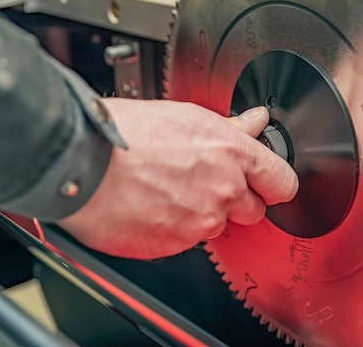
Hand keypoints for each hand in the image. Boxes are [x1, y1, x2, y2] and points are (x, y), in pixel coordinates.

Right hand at [57, 99, 298, 258]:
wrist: (81, 163)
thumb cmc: (125, 134)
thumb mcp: (186, 116)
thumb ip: (230, 128)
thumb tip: (256, 122)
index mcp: (232, 153)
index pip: (282, 182)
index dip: (275, 184)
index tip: (269, 184)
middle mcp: (224, 190)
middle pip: (254, 210)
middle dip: (236, 200)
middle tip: (204, 183)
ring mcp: (201, 221)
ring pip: (218, 226)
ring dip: (202, 214)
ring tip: (168, 190)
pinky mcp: (176, 245)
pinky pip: (187, 241)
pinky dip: (175, 229)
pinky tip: (154, 206)